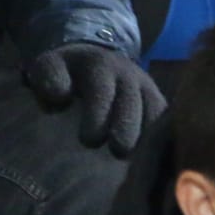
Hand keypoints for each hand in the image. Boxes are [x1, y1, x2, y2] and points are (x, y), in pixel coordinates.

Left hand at [24, 43, 161, 156]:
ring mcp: (145, 85)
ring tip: (134, 158)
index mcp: (98, 65)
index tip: (88, 139)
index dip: (98, 116)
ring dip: (145, 135)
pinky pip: (166, 118)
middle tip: (116, 150)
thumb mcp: (49, 66)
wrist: (94, 56)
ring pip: (154, 110)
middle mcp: (126, 73)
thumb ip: (49, 78)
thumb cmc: (66, 72)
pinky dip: (161, 136)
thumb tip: (60, 96)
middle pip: (132, 103)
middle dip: (125, 128)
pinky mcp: (157, 99)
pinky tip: (152, 155)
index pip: (102, 90)